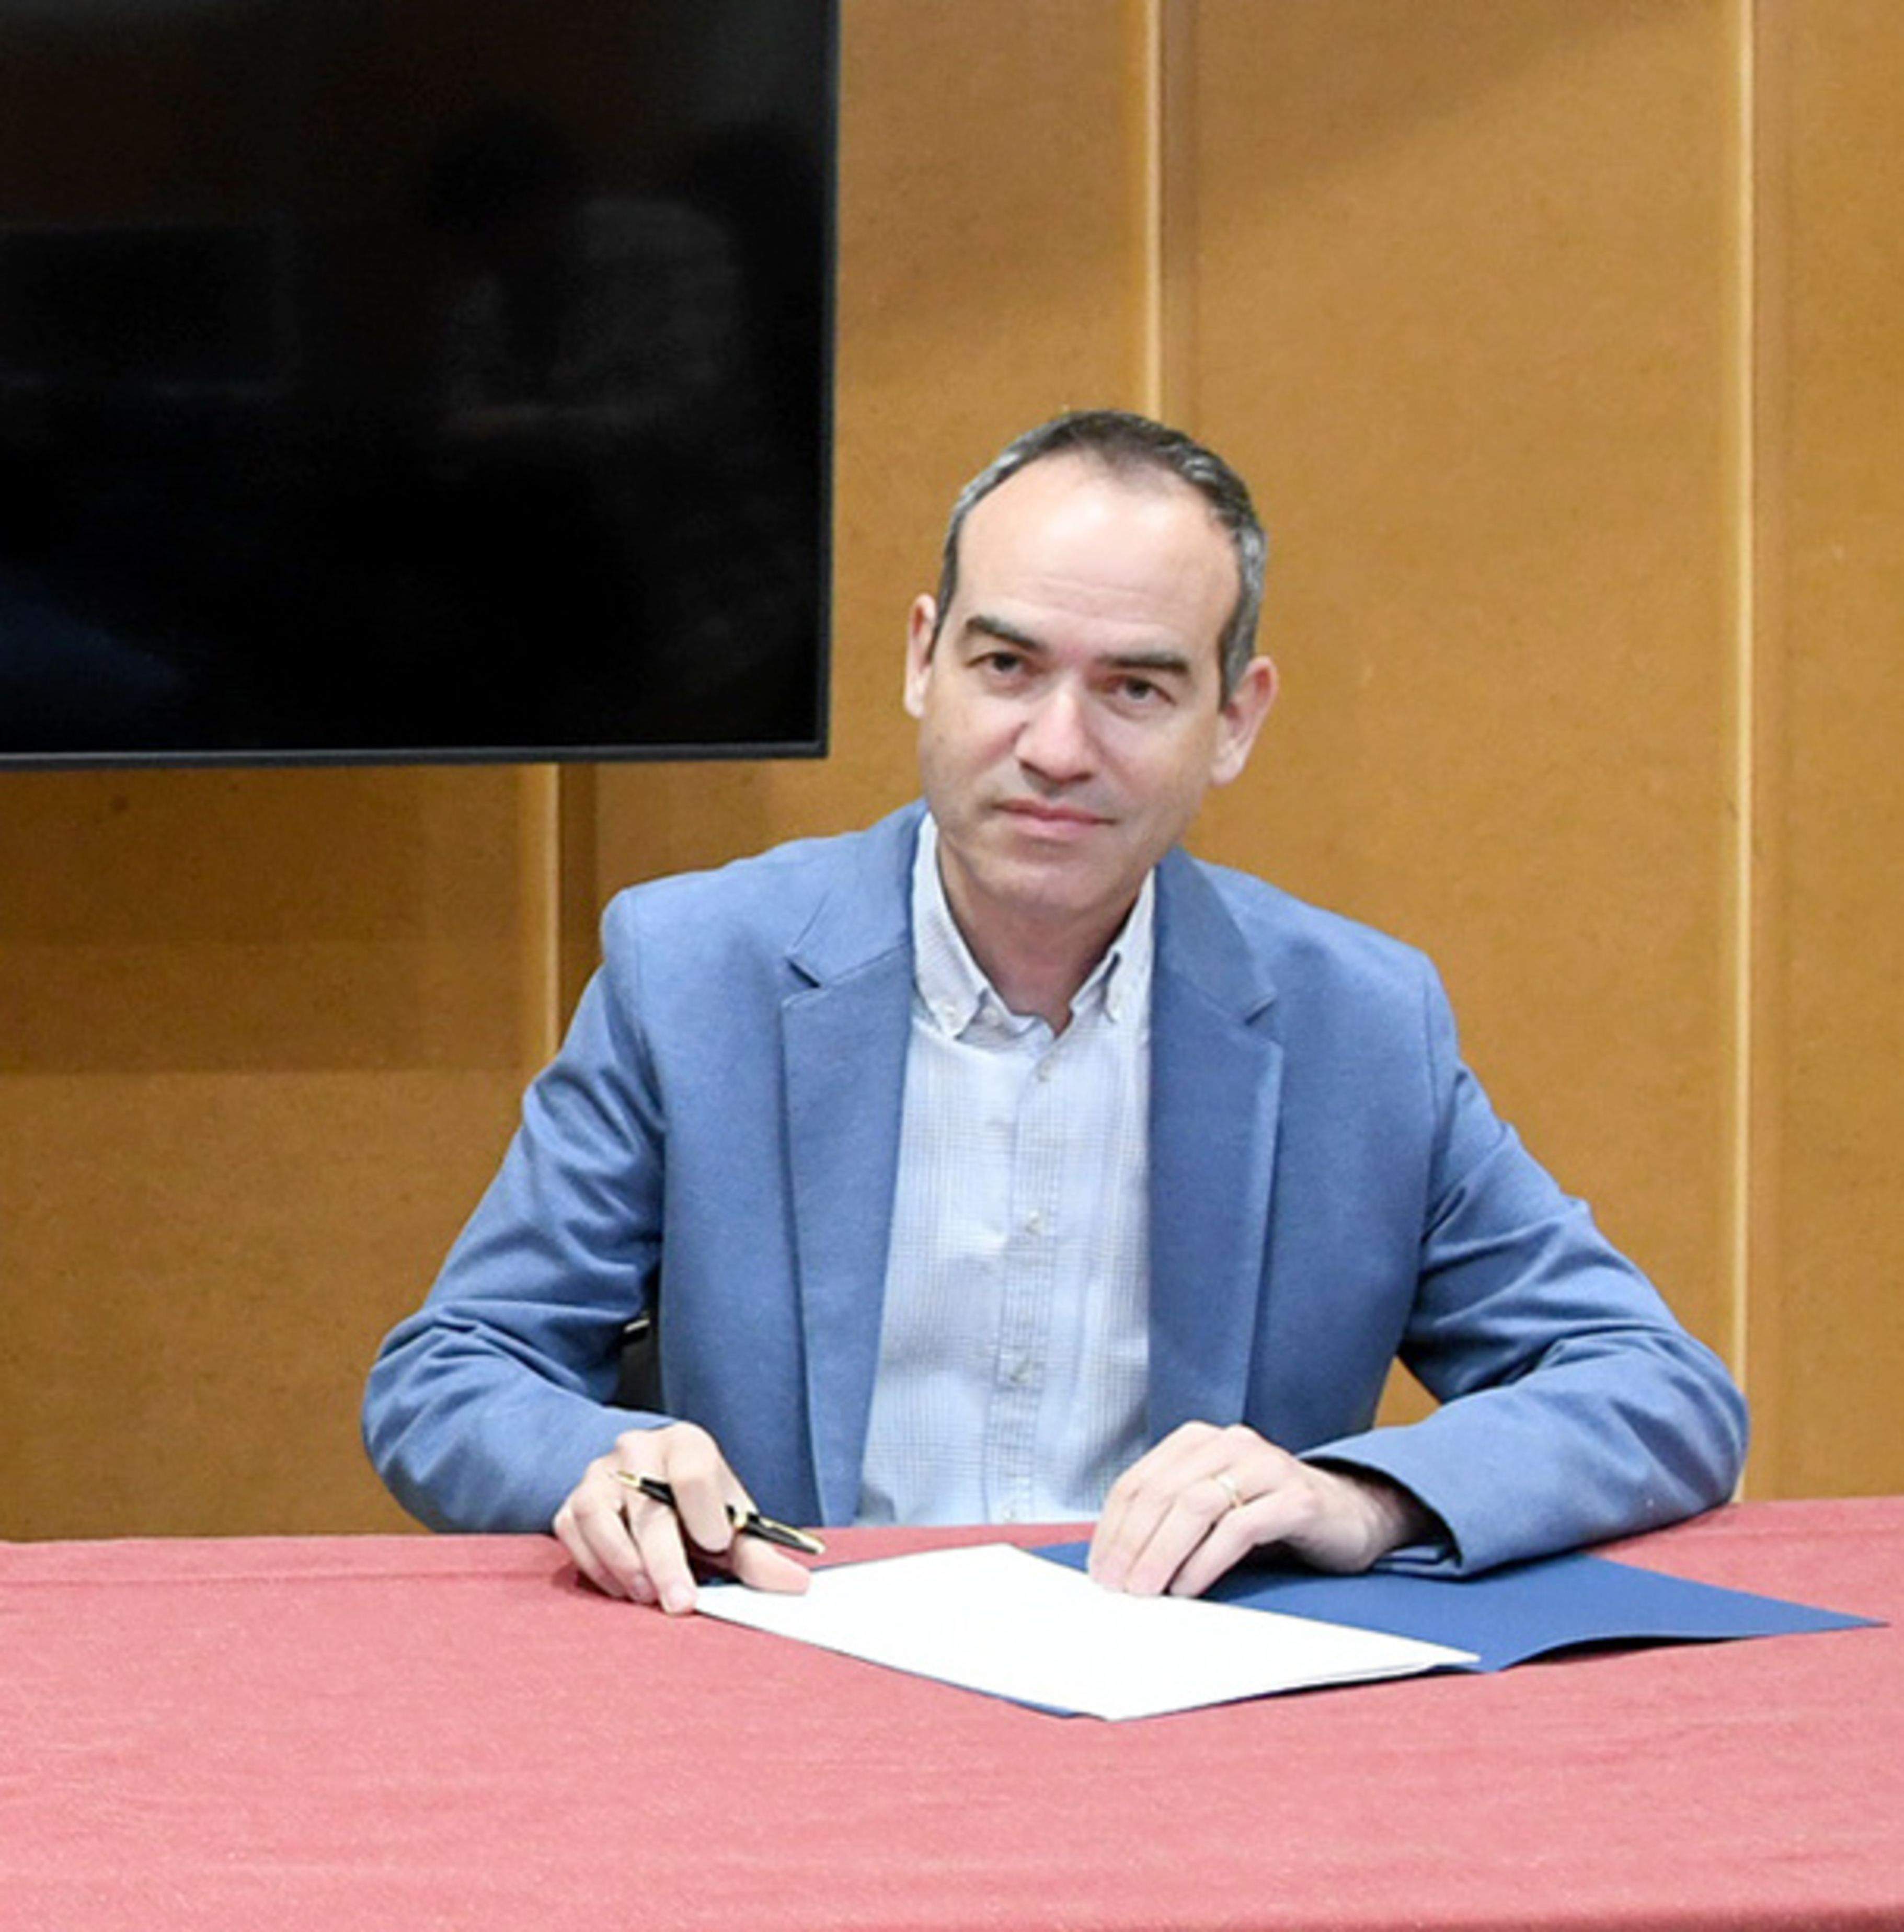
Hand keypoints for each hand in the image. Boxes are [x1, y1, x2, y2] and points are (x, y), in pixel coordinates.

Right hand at [552, 1422, 812, 1613]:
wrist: (655, 1490)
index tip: (716, 1544)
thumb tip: (797, 1584)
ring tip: (647, 1596)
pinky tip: (622, 1588)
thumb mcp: (734, 1526)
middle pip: (647, 1506)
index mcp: (687, 1444)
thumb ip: (759, 1556)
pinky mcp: (572, 1502)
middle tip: (680, 1603)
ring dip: (622, 1564)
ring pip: (599, 1516)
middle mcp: (637, 1449)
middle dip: (664, 1561)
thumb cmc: (701, 1511)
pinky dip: (596, 1566)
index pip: (693, 1470)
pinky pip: (573, 1534)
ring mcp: (598, 1473)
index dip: (704, 1512)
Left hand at [1087, 1421, 1433, 1597]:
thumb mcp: (1212, 1511)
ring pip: (1197, 1505)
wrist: (1350, 1515)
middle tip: (1116, 1587)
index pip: (1139, 1482)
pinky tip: (1188, 1587)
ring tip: (1145, 1591)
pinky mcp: (1297, 1498)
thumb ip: (1170, 1522)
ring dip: (1162, 1553)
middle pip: (1163, 1493)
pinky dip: (1206, 1560)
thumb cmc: (1268, 1518)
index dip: (1112, 1528)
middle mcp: (1230, 1444)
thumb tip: (1117, 1565)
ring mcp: (1266, 1467)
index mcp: (1198, 1442)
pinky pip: (1240, 1527)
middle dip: (1132, 1543)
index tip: (1098, 1569)